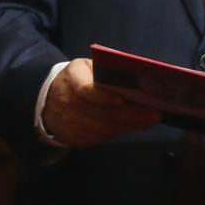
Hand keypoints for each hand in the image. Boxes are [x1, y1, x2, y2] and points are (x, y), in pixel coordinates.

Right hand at [41, 57, 161, 146]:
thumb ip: (105, 71)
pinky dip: (121, 131)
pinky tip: (134, 125)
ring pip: (105, 127)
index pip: (85, 89)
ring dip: (130, 124)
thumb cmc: (77, 79)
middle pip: (102, 112)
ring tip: (150, 119)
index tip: (123, 100)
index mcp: (72, 77)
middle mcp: (69, 101)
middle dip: (131, 114)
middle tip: (154, 113)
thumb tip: (137, 78)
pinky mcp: (76, 137)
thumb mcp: (86, 67)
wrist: (49, 101)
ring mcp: (71, 122)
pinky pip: (102, 136)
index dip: (103, 97)